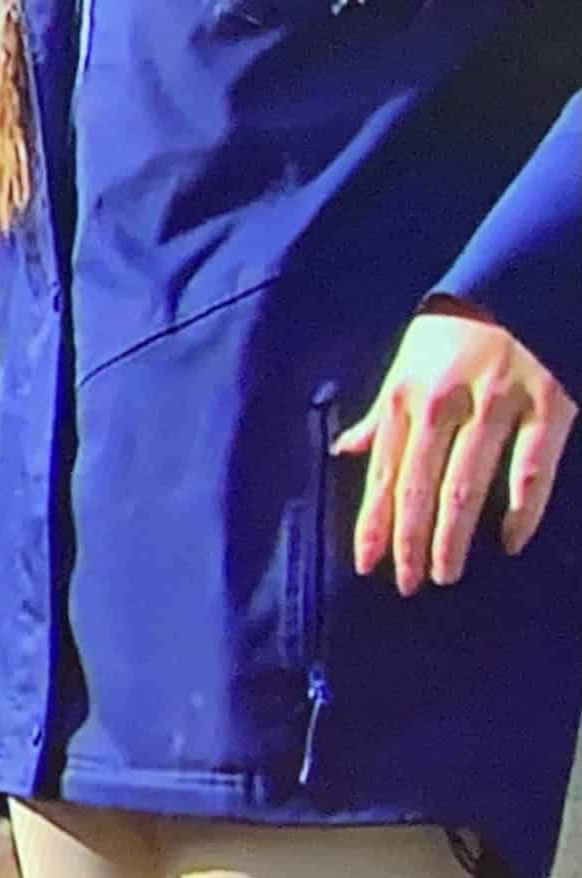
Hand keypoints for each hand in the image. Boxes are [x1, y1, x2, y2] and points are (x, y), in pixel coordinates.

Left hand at [338, 298, 576, 595]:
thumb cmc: (457, 328)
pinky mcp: (550, 403)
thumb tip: (344, 449)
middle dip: (410, 542)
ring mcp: (498, 403)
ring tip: (446, 574)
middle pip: (419, 488)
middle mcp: (445, 403)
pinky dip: (522, 511)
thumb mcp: (408, 362)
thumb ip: (382, 412)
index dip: (372, 523)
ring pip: (467, 487)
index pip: (382, 474)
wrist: (523, 277)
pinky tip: (511, 541)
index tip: (366, 565)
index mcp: (405, 396)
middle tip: (408, 584)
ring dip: (453, 537)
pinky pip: (532, 469)